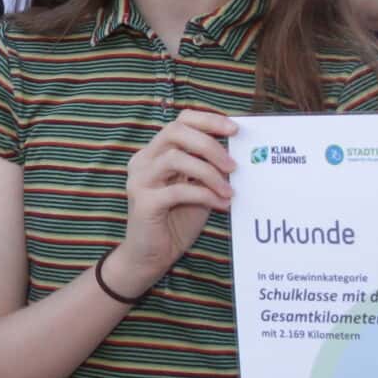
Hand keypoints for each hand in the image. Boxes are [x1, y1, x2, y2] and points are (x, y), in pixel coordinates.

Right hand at [113, 110, 237, 290]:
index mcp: (155, 152)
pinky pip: (178, 190)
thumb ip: (207, 168)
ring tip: (229, 189)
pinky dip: (205, 194)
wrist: (150, 257)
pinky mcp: (144, 202)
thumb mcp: (196, 187)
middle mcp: (143, 161)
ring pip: (176, 158)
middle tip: (233, 165)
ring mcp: (140, 180)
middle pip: (175, 131)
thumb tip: (237, 152)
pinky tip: (221, 205)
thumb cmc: (175, 221)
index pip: (179, 121)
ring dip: (209, 172)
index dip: (208, 120)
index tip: (234, 129)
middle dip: (209, 144)